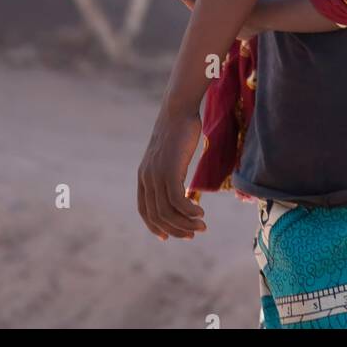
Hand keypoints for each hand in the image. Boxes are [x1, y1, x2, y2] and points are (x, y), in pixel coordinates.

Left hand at [137, 107, 207, 239]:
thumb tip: (179, 188)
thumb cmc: (179, 130)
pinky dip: (189, 211)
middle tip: (194, 234)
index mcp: (144, 176)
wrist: (178, 110)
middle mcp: (147, 178)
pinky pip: (177, 201)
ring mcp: (157, 175)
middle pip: (158, 216)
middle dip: (176, 229)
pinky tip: (200, 212)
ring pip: (168, 211)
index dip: (156, 227)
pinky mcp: (169, 170)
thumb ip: (170, 173)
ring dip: (186, 223)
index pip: (145, 211)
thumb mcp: (170, 156)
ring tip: (202, 225)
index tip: (169, 237)